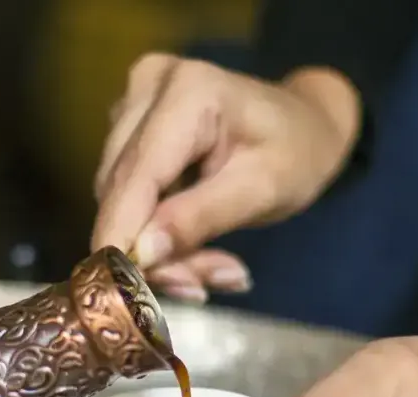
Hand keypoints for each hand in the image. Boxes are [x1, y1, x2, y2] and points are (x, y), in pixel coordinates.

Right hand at [91, 54, 358, 302]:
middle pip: (122, 189)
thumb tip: (140, 254)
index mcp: (189, 91)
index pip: (138, 175)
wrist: (302, 126)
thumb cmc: (295, 154)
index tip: (114, 289)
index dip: (119, 234)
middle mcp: (149, 86)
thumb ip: (199, 219)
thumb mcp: (262, 191)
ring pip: (117, 196)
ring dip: (154, 246)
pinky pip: (123, 191)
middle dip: (150, 250)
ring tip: (210, 269)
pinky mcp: (127, 123)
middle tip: (199, 287)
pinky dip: (153, 228)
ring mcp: (133, 102)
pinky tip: (190, 245)